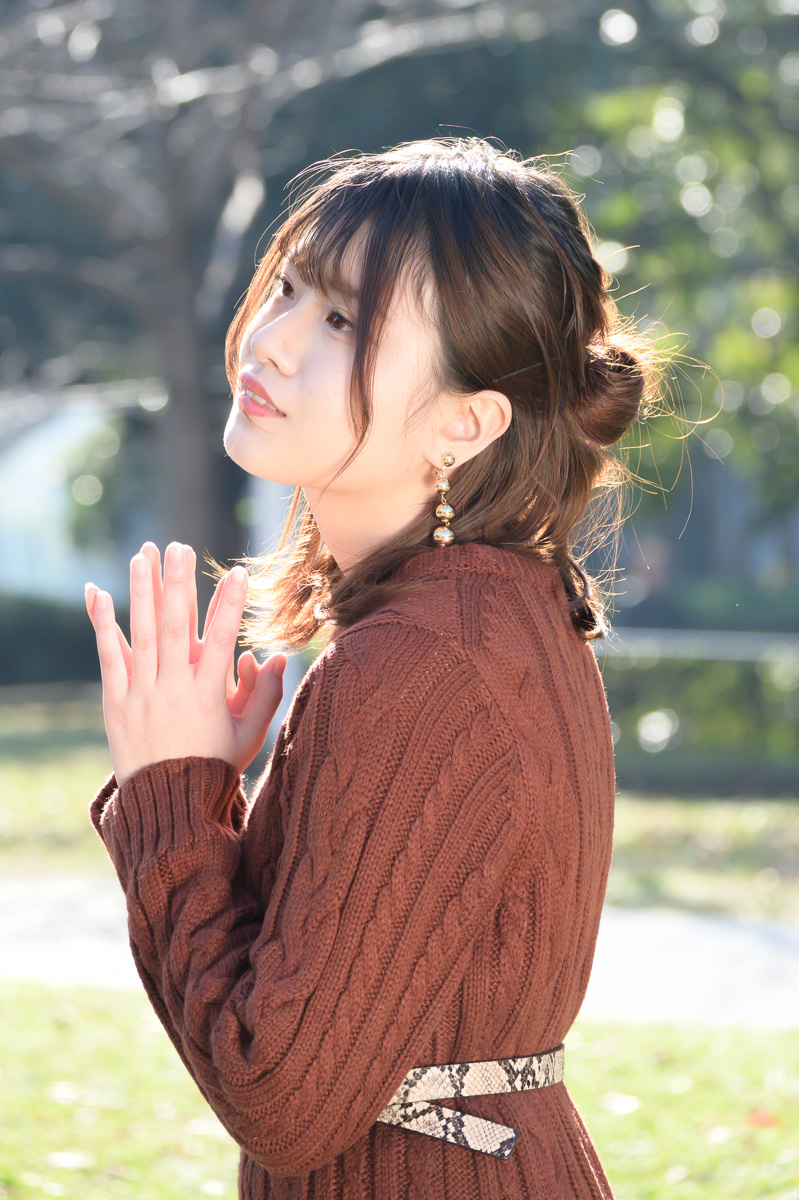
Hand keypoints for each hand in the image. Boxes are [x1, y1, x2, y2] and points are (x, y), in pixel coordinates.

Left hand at [85, 541, 286, 786]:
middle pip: (177, 628)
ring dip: (142, 591)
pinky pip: (109, 656)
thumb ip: (266, 693)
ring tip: (143, 554)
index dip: (231, 606)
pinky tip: (98, 592)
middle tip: (179, 548)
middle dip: (179, 584)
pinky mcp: (116, 701)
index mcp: (209, 696)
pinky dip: (104, 624)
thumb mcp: (250, 735)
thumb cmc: (214, 765)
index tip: (239, 573)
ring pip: (142, 634)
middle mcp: (174, 690)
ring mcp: (142, 694)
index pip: (223, 641)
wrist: (168, 803)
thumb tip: (276, 654)